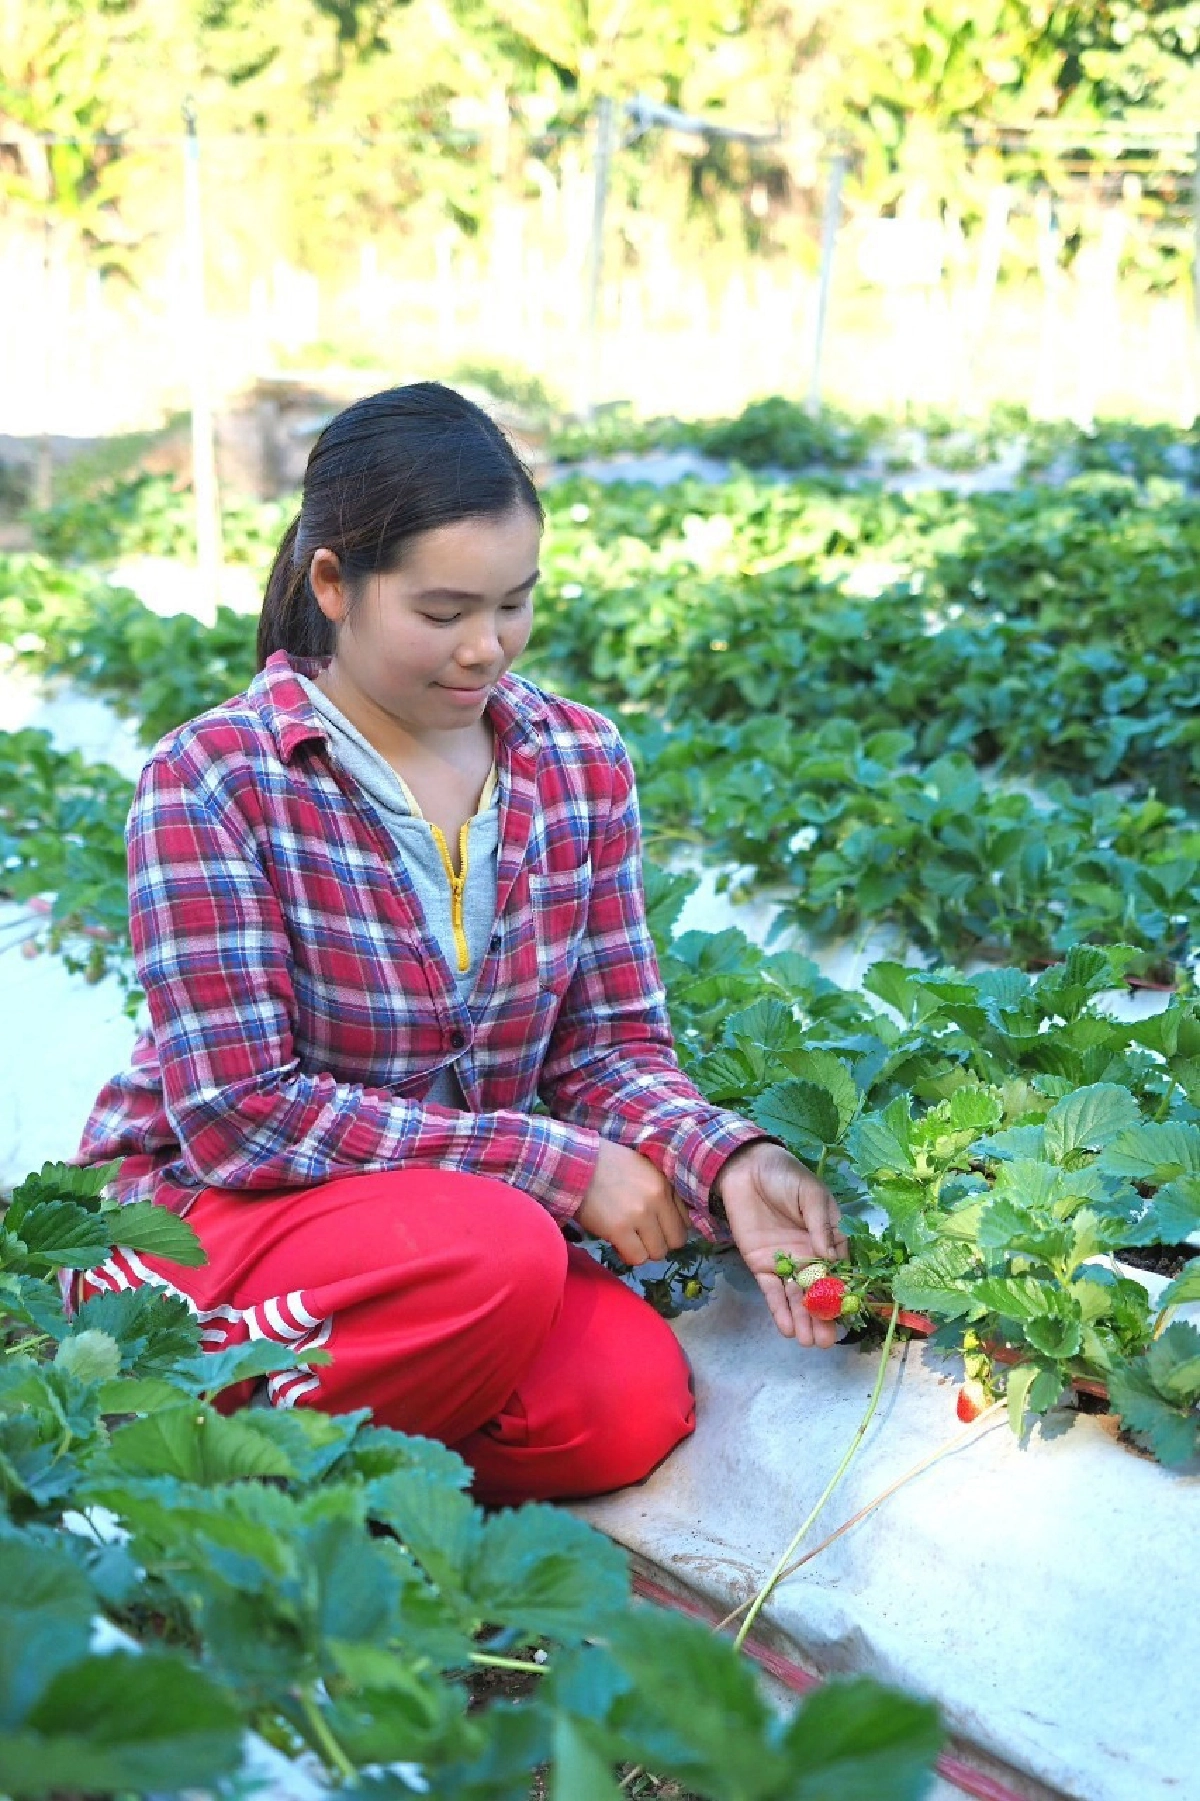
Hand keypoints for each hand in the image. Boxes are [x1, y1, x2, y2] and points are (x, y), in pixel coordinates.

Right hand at [575, 1138, 691, 1265]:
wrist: (576, 1163)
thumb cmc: (608, 1164)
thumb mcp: (644, 1168)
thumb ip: (660, 1190)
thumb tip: (669, 1218)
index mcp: (665, 1183)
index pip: (686, 1221)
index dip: (670, 1228)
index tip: (657, 1228)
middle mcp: (657, 1199)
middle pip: (676, 1241)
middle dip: (660, 1243)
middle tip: (643, 1237)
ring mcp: (639, 1215)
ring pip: (657, 1253)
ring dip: (643, 1250)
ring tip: (629, 1240)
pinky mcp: (619, 1229)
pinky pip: (636, 1258)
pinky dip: (628, 1255)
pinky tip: (618, 1244)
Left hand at [714, 1142, 848, 1346]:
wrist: (746, 1169)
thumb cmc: (785, 1176)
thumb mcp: (811, 1194)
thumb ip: (821, 1224)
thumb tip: (830, 1256)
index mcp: (827, 1239)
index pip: (839, 1271)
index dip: (843, 1293)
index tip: (846, 1314)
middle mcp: (809, 1256)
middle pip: (818, 1292)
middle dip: (823, 1316)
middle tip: (826, 1340)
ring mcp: (785, 1263)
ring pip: (796, 1297)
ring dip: (803, 1320)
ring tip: (809, 1343)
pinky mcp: (762, 1266)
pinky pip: (772, 1291)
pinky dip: (779, 1310)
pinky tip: (787, 1329)